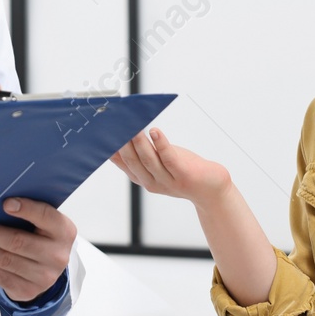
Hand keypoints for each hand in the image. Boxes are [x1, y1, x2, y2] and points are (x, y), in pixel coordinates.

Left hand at [0, 197, 76, 302]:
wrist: (46, 270)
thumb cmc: (39, 237)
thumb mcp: (42, 223)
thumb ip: (26, 214)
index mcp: (63, 231)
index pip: (47, 217)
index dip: (27, 210)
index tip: (6, 203)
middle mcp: (57, 255)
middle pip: (17, 242)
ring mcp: (43, 276)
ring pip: (4, 260)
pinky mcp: (27, 290)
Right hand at [109, 128, 230, 205]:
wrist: (211, 189)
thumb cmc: (184, 170)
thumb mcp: (158, 163)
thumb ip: (141, 153)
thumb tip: (123, 132)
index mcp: (142, 178)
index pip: (122, 163)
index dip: (111, 149)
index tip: (103, 132)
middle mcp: (151, 182)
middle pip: (133, 161)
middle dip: (123, 144)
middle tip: (116, 126)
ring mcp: (167, 181)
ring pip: (149, 160)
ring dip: (139, 143)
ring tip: (132, 128)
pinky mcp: (183, 175)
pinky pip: (169, 158)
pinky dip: (161, 144)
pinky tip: (155, 132)